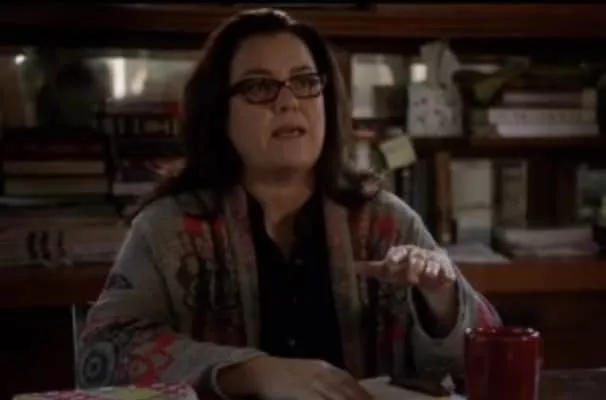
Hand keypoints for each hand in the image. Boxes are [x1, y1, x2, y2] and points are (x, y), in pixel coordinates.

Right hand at [216, 356, 370, 399]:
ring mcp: (313, 381)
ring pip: (339, 396)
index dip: (364, 395)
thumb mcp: (307, 374)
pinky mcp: (303, 391)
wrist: (259, 371)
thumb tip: (343, 392)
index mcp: (325, 368)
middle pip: (349, 391)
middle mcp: (322, 372)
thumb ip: (325, 382)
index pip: (351, 383)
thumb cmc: (283, 376)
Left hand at [356, 245, 455, 292]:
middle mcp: (418, 254)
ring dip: (430, 270)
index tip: (388, 265)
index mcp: (404, 252)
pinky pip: (448, 272)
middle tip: (410, 279)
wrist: (430, 271)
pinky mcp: (446, 269)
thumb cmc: (405, 268)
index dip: (393, 258)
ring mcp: (433, 261)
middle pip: (415, 258)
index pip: (397, 252)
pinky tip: (447, 280)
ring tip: (427, 277)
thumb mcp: (390, 271)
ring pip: (432, 264)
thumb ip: (374, 269)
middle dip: (413, 267)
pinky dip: (447, 275)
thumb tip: (352, 267)